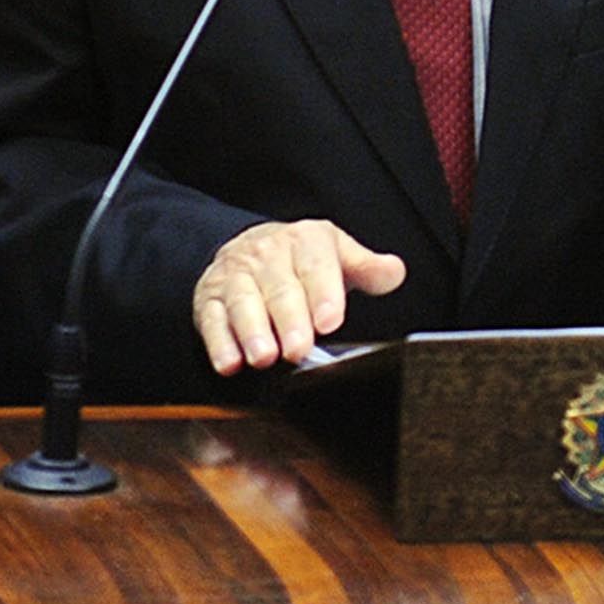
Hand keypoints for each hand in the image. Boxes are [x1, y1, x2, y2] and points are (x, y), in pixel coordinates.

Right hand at [191, 219, 406, 374]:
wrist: (248, 248)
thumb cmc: (301, 261)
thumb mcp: (337, 255)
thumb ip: (367, 268)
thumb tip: (394, 272)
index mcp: (306, 241)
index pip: (316, 265)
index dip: (323, 293)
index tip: (330, 320)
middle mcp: (267, 254)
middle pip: (279, 288)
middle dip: (289, 320)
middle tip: (299, 349)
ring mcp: (235, 276)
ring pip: (242, 303)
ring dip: (252, 331)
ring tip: (264, 357)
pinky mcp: (208, 299)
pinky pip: (212, 320)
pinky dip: (219, 343)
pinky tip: (229, 362)